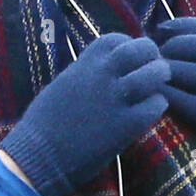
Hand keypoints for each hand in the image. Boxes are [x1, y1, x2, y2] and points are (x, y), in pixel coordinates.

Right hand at [0, 33, 169, 195]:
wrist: (36, 157)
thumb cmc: (45, 123)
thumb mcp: (64, 84)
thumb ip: (88, 71)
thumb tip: (109, 66)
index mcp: (84, 63)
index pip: (117, 39)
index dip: (130, 47)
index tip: (131, 60)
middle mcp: (101, 75)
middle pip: (142, 49)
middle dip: (152, 56)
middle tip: (154, 70)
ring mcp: (115, 99)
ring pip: (155, 74)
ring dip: (160, 79)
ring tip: (156, 89)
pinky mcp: (126, 125)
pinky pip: (156, 105)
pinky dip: (157, 106)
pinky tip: (148, 112)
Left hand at [154, 16, 195, 165]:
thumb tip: (186, 38)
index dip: (181, 25)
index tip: (161, 29)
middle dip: (171, 45)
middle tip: (155, 55)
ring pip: (186, 70)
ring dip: (162, 69)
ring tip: (151, 75)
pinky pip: (181, 100)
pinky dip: (163, 94)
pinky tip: (153, 95)